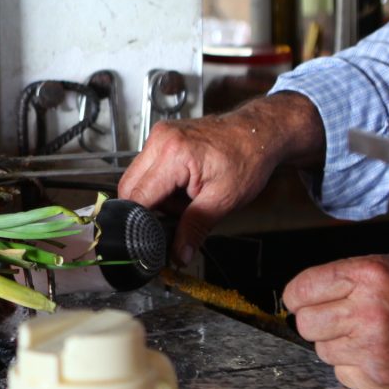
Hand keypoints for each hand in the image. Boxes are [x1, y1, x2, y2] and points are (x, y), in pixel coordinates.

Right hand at [116, 93, 324, 266]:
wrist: (259, 133)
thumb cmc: (247, 159)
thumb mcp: (222, 200)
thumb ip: (195, 228)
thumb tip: (179, 254)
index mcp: (173, 155)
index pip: (138, 196)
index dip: (141, 221)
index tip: (151, 238)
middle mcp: (160, 140)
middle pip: (129, 187)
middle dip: (148, 208)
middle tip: (178, 215)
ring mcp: (159, 135)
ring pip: (136, 178)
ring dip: (155, 196)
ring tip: (186, 197)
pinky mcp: (162, 137)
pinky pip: (147, 168)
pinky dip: (160, 184)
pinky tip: (183, 186)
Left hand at [282, 255, 388, 388]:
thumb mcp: (383, 266)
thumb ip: (340, 278)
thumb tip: (298, 296)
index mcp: (369, 277)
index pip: (301, 290)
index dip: (297, 296)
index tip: (301, 299)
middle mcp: (369, 311)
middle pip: (306, 324)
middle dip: (317, 320)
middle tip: (339, 317)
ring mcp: (373, 346)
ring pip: (321, 350)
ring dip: (337, 343)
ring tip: (365, 332)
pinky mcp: (378, 375)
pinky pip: (341, 371)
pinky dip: (352, 364)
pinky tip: (374, 351)